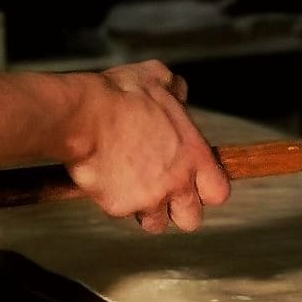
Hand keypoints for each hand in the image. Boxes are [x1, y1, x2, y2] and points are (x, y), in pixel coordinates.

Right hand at [65, 61, 230, 231]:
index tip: (191, 184)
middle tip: (159, 194)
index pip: (218, 192)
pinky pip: (119, 212)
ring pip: (154, 223)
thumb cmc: (119, 97)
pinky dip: (111, 200)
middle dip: (176, 211)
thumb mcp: (157, 78)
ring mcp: (149, 198)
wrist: (83, 116)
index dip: (204, 191)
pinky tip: (103, 179)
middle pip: (191, 219)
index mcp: (194, 155)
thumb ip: (175, 89)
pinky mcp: (119, 206)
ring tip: (127, 188)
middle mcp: (177, 182)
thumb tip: (179, 91)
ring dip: (143, 210)